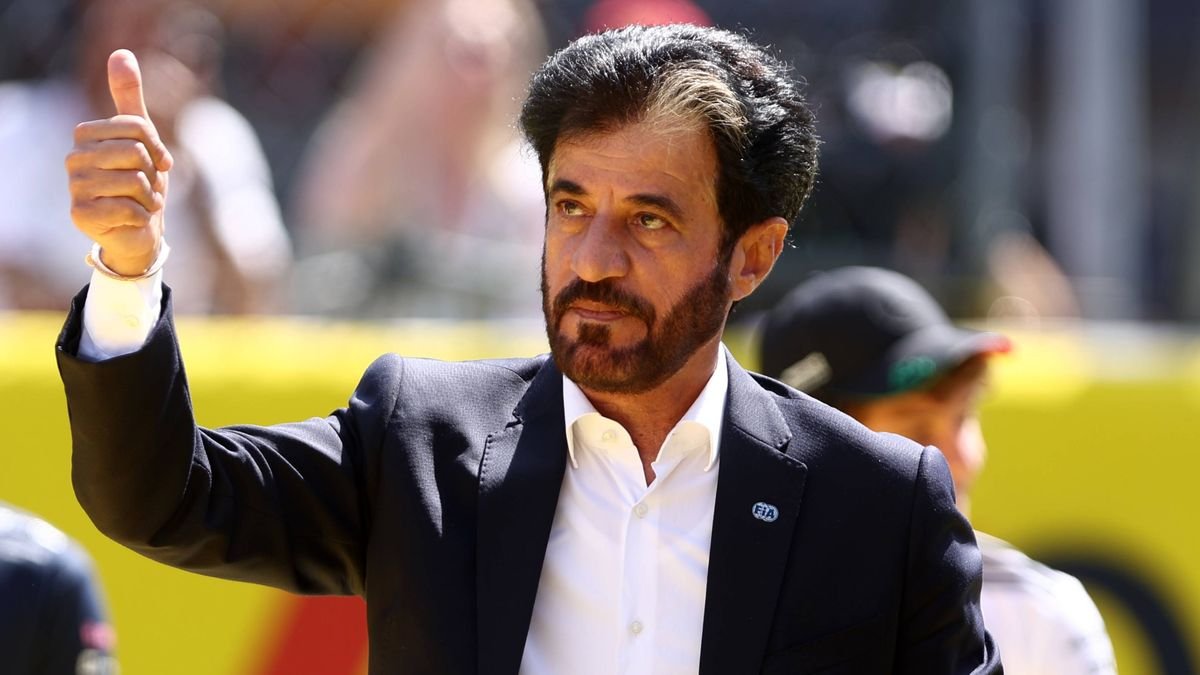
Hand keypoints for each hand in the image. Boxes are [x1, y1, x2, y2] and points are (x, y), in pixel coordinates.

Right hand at [66, 49, 173, 275]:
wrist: (138, 231)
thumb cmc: (140, 181)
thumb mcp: (141, 137)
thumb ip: (129, 98)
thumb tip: (121, 53)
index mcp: (86, 135)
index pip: (137, 127)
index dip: (158, 147)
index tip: (158, 162)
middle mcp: (74, 159)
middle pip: (136, 153)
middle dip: (153, 174)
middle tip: (148, 186)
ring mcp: (74, 187)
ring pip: (133, 181)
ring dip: (149, 196)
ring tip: (141, 202)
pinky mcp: (81, 215)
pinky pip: (128, 207)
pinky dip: (142, 215)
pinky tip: (133, 218)